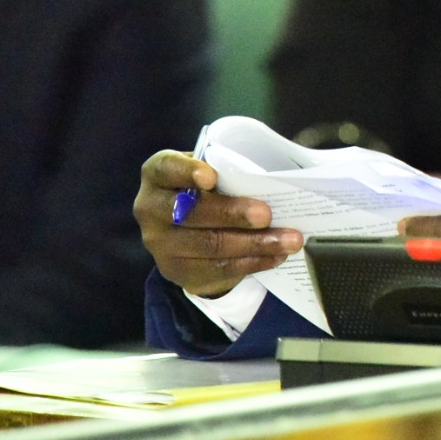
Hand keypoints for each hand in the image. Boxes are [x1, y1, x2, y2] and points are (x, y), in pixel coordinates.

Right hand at [134, 150, 302, 298]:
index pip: (166, 168)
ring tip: (289, 239)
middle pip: (192, 212)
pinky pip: (218, 268)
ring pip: (210, 245)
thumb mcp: (210, 175)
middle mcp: (151, 209)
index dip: (186, 171)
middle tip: (267, 214)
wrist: (186, 236)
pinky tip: (277, 256)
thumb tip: (272, 180)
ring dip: (255, 243)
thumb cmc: (206, 192)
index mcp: (158, 175)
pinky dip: (253, 261)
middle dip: (233, 213)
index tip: (211, 176)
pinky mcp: (177, 271)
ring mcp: (160, 244)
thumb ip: (227, 173)